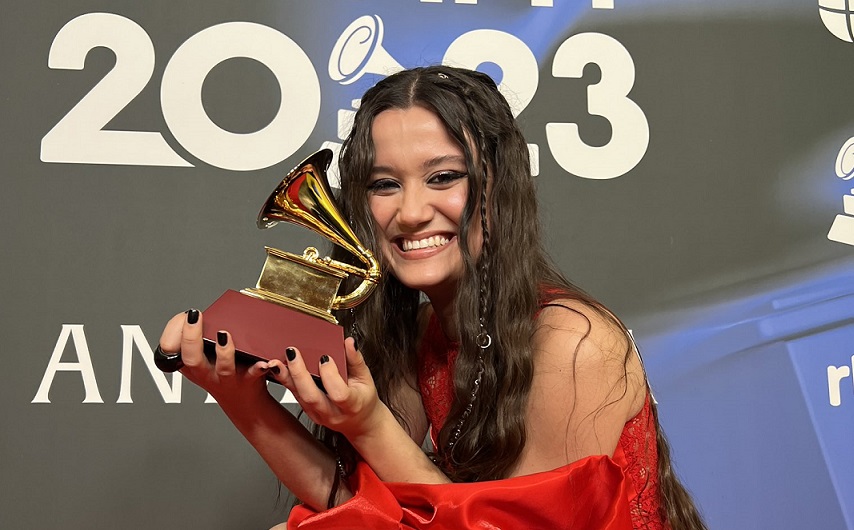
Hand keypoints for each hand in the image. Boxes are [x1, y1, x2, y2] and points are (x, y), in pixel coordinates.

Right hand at [158, 309, 275, 407]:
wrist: (242, 401)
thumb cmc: (219, 370)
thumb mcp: (200, 356)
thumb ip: (196, 336)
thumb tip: (194, 313)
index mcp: (190, 364)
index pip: (171, 349)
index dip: (174, 332)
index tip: (186, 316)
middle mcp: (205, 373)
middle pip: (192, 359)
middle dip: (191, 337)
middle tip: (194, 316)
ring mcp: (226, 378)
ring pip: (223, 368)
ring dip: (224, 352)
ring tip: (225, 334)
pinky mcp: (248, 381)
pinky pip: (253, 375)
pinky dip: (260, 368)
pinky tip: (265, 362)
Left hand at [271, 338, 382, 439]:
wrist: (360, 423)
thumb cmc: (363, 399)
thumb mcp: (366, 379)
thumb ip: (356, 360)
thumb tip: (350, 342)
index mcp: (351, 405)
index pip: (339, 393)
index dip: (330, 375)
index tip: (325, 357)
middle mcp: (333, 413)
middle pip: (311, 396)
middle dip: (299, 373)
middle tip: (292, 353)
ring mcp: (318, 415)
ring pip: (299, 397)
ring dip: (286, 378)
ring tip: (277, 360)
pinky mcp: (308, 412)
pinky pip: (295, 397)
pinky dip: (286, 382)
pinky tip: (280, 369)